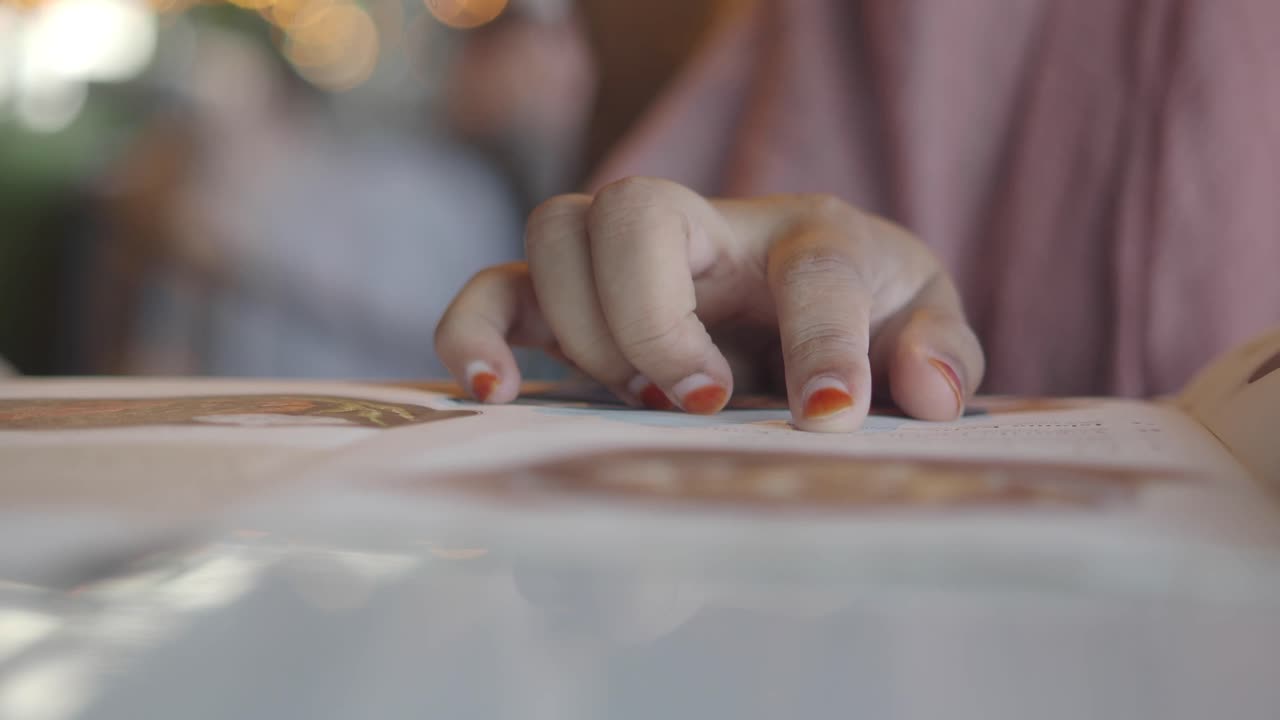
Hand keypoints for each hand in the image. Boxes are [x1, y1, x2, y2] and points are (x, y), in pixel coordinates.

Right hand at [434, 177, 983, 430]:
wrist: (806, 295)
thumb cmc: (864, 311)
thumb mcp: (922, 325)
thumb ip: (938, 350)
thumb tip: (926, 395)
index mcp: (810, 235)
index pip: (813, 265)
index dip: (823, 342)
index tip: (828, 417)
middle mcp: (706, 228)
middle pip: (636, 207)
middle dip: (654, 317)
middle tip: (699, 400)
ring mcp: (625, 261)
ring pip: (556, 232)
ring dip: (587, 328)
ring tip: (636, 401)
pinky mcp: (567, 303)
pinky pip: (493, 292)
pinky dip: (476, 335)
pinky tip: (495, 393)